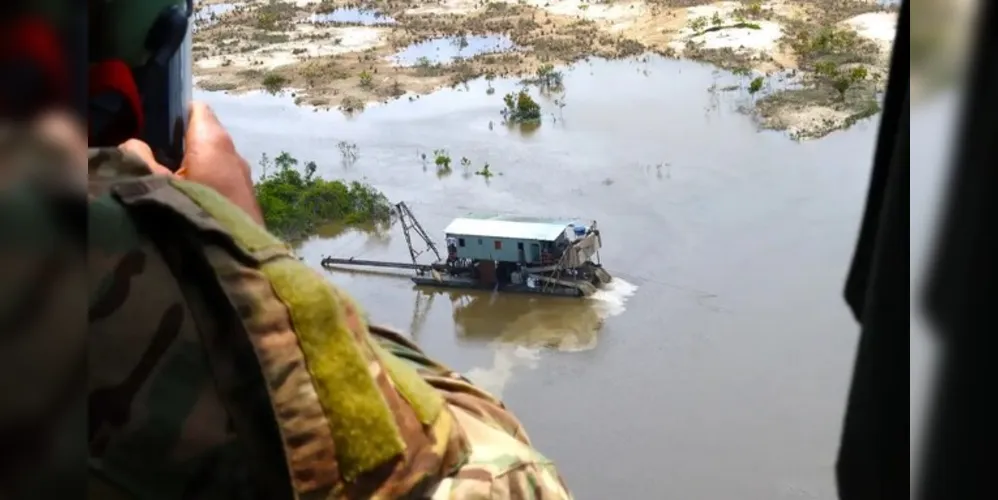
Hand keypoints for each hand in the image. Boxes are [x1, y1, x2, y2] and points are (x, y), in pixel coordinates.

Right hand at [119, 102, 262, 224]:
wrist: (237, 257)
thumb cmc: (194, 212)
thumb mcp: (155, 184)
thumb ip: (138, 158)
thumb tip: (133, 143)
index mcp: (213, 141)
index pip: (196, 109)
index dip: (174, 112)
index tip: (152, 124)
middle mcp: (233, 153)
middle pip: (203, 135)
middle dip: (179, 142)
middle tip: (151, 155)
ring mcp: (243, 177)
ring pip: (213, 160)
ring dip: (191, 166)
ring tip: (165, 179)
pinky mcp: (246, 199)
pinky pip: (220, 180)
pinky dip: (203, 183)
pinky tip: (186, 199)